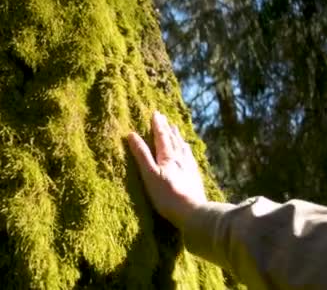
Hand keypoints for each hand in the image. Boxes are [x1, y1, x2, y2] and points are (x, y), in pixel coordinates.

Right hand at [127, 111, 206, 228]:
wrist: (193, 211)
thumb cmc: (166, 195)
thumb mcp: (149, 175)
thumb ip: (141, 154)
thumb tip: (132, 135)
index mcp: (167, 156)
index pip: (161, 136)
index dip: (158, 125)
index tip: (155, 113)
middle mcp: (180, 158)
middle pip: (173, 139)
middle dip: (167, 127)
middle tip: (164, 117)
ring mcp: (189, 166)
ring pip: (183, 146)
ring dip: (177, 136)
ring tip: (175, 129)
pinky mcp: (195, 176)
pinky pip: (190, 156)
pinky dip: (186, 148)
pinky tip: (187, 150)